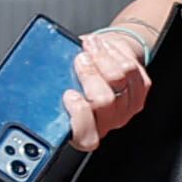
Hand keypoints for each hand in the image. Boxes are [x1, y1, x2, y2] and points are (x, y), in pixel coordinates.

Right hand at [62, 11, 166, 152]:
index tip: (68, 94)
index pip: (85, 136)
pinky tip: (104, 47)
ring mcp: (126, 108)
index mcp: (81, 131)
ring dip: (102, 57)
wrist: (98, 66)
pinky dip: (115, 54)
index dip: (79, 114)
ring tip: (90, 45)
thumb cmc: (72, 78)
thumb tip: (41, 76)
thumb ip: (52, 87)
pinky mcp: (140, 91)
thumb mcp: (56, 86)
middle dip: (90, 74)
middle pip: (104, 101)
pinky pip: (131, 69)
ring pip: (120, 79)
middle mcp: (106, 123)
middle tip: (80, 59)